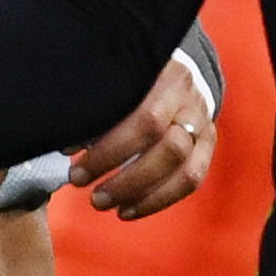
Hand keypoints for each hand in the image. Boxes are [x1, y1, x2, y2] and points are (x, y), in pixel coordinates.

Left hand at [69, 54, 215, 217]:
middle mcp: (191, 100)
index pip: (147, 120)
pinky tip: (127, 210)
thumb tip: (67, 145)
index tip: (78, 170)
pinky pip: (191, 181)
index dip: (111, 151)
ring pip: (185, 171)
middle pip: (170, 149)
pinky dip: (158, 201)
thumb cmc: (132, 75)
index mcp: (166, 75)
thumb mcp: (116, 79)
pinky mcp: (207, 144)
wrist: (176, 65)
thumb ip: (97, 108)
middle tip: (89, 193)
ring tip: (104, 203)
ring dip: (142, 195)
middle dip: (126, 179)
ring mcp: (204, 124)